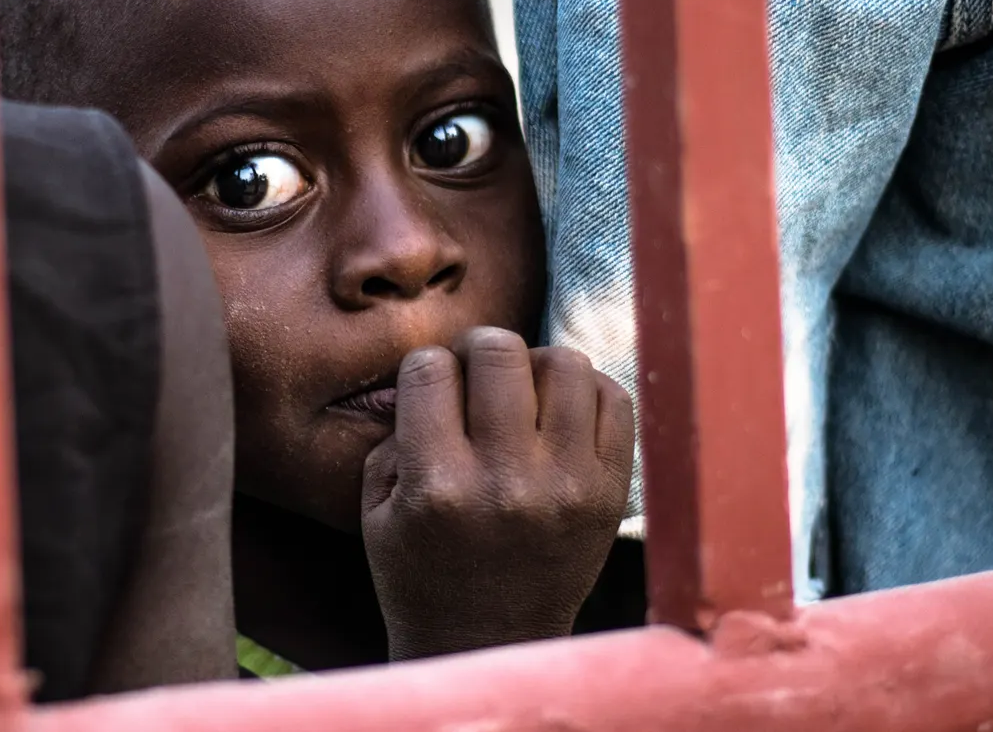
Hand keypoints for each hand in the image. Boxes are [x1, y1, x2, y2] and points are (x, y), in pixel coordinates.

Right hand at [361, 328, 633, 660]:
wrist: (490, 644)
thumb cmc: (421, 572)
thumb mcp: (378, 508)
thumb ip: (397, 431)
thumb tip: (433, 367)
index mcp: (438, 486)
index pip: (431, 369)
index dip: (426, 367)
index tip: (429, 387)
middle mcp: (507, 482)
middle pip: (500, 352)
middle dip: (478, 348)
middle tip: (475, 370)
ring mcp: (568, 486)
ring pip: (565, 363)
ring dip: (535, 363)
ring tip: (522, 390)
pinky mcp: (610, 493)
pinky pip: (613, 399)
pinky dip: (584, 390)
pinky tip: (559, 411)